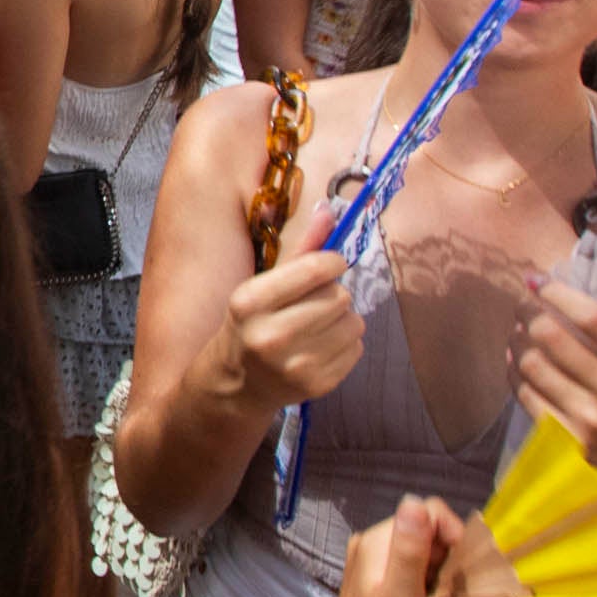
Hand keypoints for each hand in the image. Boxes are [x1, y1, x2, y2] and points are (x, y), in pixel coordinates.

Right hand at [215, 197, 363, 414]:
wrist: (238, 385)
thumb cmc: (252, 324)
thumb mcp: (263, 285)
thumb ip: (300, 249)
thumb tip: (329, 211)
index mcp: (250, 302)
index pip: (315, 268)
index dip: (333, 262)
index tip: (332, 265)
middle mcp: (270, 336)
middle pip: (339, 296)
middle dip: (334, 294)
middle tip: (316, 303)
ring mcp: (295, 366)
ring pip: (354, 323)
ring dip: (343, 319)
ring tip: (319, 326)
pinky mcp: (318, 386)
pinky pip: (357, 348)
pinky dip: (346, 344)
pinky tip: (322, 347)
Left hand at [326, 495, 459, 596]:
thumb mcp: (402, 593)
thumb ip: (410, 548)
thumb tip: (415, 501)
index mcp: (375, 540)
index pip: (425, 511)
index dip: (451, 532)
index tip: (460, 565)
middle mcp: (372, 544)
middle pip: (425, 529)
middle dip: (446, 555)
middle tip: (448, 588)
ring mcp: (374, 563)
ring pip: (424, 551)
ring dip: (440, 571)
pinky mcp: (381, 581)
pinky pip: (415, 568)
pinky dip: (429, 582)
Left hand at [511, 274, 596, 468]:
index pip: (592, 317)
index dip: (557, 292)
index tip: (537, 280)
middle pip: (553, 338)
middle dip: (529, 312)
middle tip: (524, 303)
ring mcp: (594, 421)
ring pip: (533, 366)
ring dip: (518, 340)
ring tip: (519, 329)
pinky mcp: (574, 443)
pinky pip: (528, 398)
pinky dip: (515, 374)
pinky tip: (517, 360)